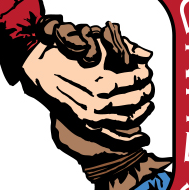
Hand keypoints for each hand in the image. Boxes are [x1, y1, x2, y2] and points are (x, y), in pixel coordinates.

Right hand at [22, 23, 153, 146]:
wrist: (40, 71)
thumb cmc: (68, 55)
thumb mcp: (95, 48)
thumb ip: (124, 50)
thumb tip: (147, 55)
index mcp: (103, 82)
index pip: (137, 79)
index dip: (145, 74)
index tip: (146, 70)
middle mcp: (99, 102)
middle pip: (136, 98)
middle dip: (146, 90)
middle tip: (148, 84)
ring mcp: (93, 117)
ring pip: (129, 118)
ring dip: (143, 110)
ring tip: (148, 103)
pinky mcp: (86, 126)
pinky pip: (113, 138)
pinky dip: (131, 140)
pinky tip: (144, 138)